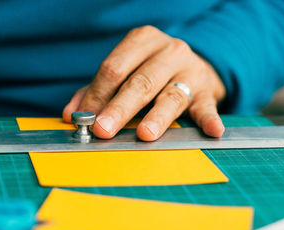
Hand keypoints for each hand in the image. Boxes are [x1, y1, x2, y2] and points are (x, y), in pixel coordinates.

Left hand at [63, 26, 225, 140]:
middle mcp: (168, 51)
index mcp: (142, 41)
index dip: (97, 94)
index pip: (114, 68)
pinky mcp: (207, 91)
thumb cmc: (149, 70)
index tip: (85, 118)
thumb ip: (96, 91)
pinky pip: (207, 106)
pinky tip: (212, 130)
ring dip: (156, 117)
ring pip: (170, 95)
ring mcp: (190, 70)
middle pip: (140, 82)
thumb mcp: (124, 72)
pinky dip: (209, 119)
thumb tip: (70, 114)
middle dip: (119, 108)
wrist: (190, 65)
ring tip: (145, 134)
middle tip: (103, 129)